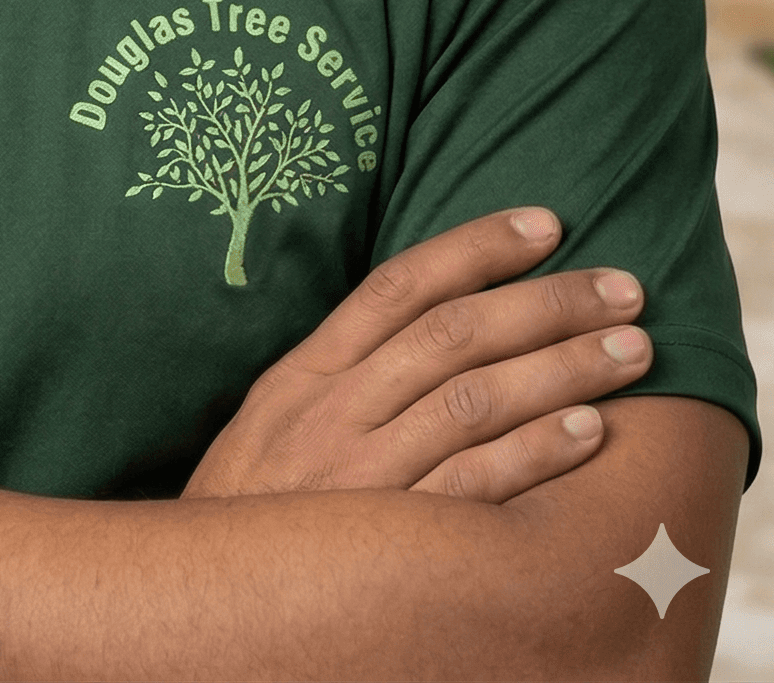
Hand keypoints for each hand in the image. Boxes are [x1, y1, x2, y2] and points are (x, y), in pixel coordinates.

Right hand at [183, 206, 651, 503]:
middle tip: (622, 286)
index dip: (477, 247)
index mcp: (305, 373)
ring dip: (562, 369)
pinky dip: (534, 454)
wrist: (198, 603)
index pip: (400, 285)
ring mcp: (361, 477)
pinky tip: (588, 431)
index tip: (547, 224)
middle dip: (546, 302)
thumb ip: (342, 370)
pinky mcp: (387, 543)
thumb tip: (430, 316)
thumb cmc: (253, 507)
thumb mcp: (275, 419)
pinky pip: (472, 488)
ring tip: (630, 350)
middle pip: (453, 334)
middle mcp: (332, 412)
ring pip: (474, 400)